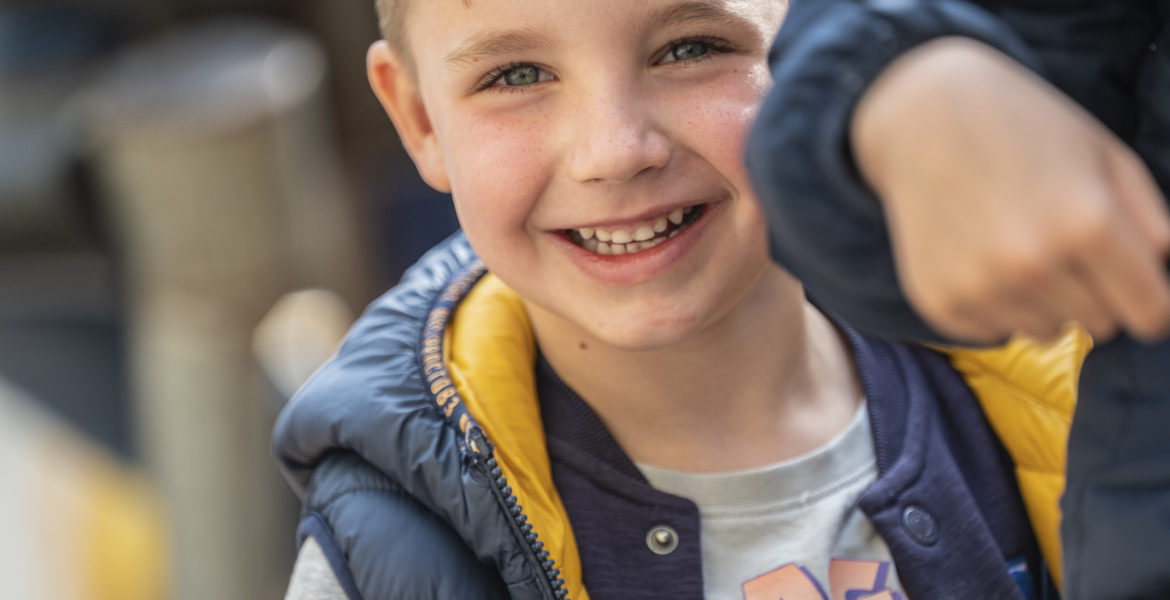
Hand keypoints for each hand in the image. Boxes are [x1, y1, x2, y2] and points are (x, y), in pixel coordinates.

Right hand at [851, 37, 1169, 343]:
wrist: (920, 116)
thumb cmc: (1023, 126)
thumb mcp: (1104, 153)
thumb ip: (1151, 220)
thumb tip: (1163, 274)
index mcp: (1088, 224)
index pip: (1151, 313)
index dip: (1152, 302)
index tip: (1135, 287)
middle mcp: (1033, 265)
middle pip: (1101, 325)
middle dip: (1095, 293)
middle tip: (1062, 245)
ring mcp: (981, 288)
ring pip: (1046, 333)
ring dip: (1044, 302)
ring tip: (1017, 248)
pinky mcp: (939, 302)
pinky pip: (993, 331)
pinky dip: (995, 304)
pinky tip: (978, 257)